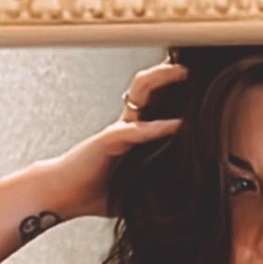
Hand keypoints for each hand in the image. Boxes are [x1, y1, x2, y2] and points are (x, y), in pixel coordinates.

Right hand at [45, 57, 188, 219]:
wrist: (63, 194)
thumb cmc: (96, 192)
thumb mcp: (138, 190)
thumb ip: (159, 185)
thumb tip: (189, 198)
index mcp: (134, 134)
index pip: (156, 103)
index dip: (174, 89)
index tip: (198, 81)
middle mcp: (127, 125)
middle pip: (149, 88)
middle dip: (169, 73)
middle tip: (193, 65)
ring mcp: (119, 130)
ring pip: (141, 95)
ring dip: (162, 81)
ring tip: (184, 73)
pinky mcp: (109, 142)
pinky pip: (136, 131)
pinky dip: (157, 129)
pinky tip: (177, 126)